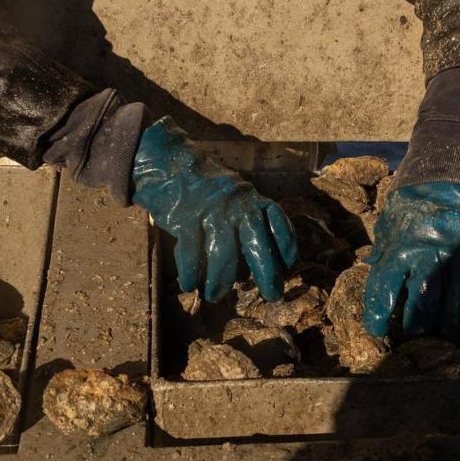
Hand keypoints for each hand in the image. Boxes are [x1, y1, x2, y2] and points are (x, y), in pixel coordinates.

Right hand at [132, 117, 297, 302]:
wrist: (169, 164)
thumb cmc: (207, 189)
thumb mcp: (237, 195)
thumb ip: (250, 218)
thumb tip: (264, 258)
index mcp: (251, 199)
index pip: (276, 220)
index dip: (286, 244)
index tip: (290, 266)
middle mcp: (236, 206)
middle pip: (257, 243)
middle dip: (267, 273)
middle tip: (272, 295)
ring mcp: (210, 212)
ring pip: (222, 253)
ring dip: (220, 280)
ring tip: (215, 296)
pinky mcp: (185, 218)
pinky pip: (191, 251)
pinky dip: (190, 271)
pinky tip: (190, 286)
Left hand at [363, 181, 459, 338]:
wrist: (452, 171)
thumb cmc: (414, 201)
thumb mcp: (390, 223)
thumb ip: (384, 249)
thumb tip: (371, 268)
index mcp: (401, 248)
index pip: (385, 290)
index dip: (378, 314)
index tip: (376, 330)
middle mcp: (432, 255)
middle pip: (425, 304)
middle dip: (419, 327)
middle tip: (417, 337)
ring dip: (453, 324)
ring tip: (448, 336)